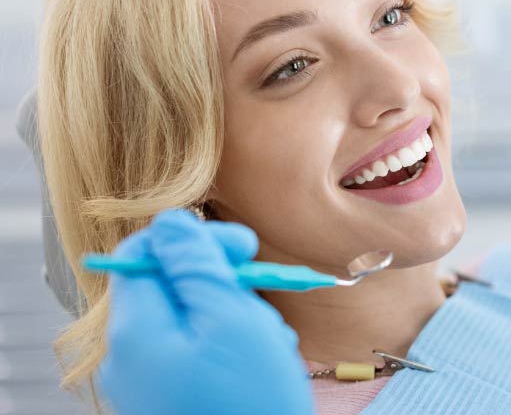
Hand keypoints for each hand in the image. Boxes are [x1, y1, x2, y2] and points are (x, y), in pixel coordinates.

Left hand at [97, 209, 313, 414]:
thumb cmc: (251, 403)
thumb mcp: (232, 319)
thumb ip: (197, 265)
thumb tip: (172, 221)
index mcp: (136, 331)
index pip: (145, 254)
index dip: (193, 238)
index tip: (242, 244)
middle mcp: (133, 356)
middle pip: (171, 286)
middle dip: (223, 281)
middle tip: (264, 289)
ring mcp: (152, 382)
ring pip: (192, 317)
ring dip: (237, 314)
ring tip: (270, 340)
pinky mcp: (174, 399)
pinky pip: (198, 351)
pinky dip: (234, 344)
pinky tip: (264, 359)